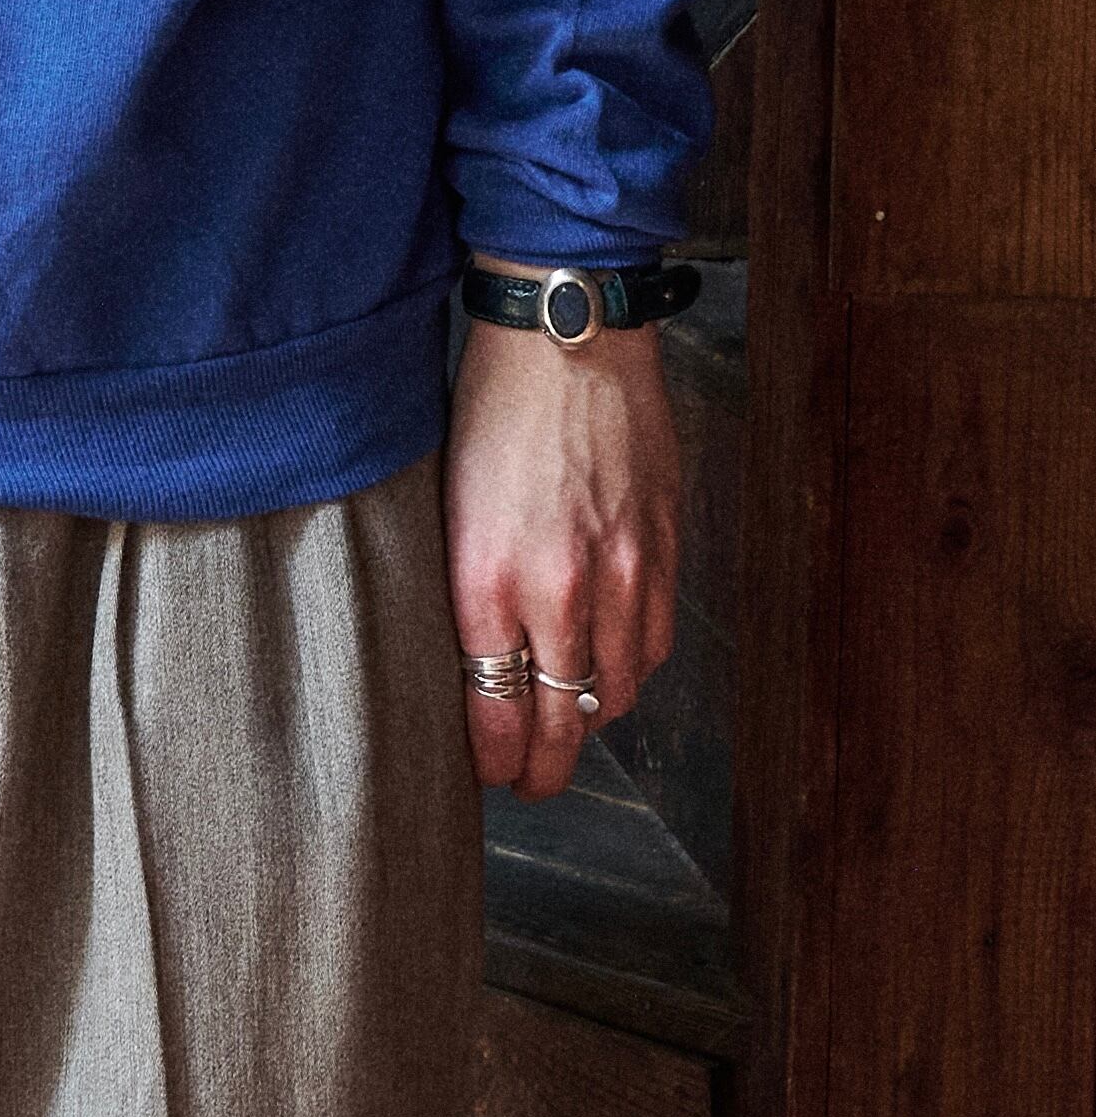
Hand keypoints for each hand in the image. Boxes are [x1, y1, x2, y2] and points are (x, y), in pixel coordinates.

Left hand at [443, 298, 681, 799]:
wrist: (567, 334)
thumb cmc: (492, 408)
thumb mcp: (451, 507)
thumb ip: (471, 591)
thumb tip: (479, 658)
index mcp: (490, 578)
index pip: (497, 711)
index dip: (498, 761)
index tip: (494, 776)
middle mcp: (562, 587)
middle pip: (563, 718)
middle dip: (546, 765)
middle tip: (532, 782)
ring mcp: (624, 570)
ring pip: (618, 689)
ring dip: (592, 717)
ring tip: (569, 724)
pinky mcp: (664, 545)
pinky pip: (655, 638)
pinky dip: (633, 665)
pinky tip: (613, 663)